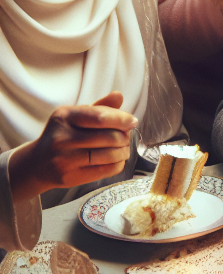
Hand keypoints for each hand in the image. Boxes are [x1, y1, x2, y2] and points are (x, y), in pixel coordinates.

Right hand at [8, 92, 137, 202]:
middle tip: (127, 136)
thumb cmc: (63, 135)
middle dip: (125, 136)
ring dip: (124, 151)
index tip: (133, 121)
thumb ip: (99, 107)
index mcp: (64, 117)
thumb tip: (119, 95)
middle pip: (110, 137)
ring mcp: (64, 159)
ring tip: (123, 148)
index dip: (122, 119)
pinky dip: (119, 164)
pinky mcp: (70, 177)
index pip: (101, 117)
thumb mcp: (76, 116)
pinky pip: (107, 170)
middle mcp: (62, 138)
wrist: (37, 163)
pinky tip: (117, 159)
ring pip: (110, 154)